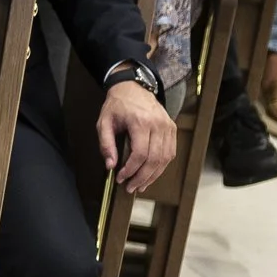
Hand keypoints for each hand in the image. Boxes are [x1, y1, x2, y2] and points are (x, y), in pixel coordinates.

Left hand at [97, 76, 175, 193]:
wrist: (134, 88)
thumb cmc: (117, 106)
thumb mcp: (104, 123)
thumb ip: (106, 144)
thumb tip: (110, 166)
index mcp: (141, 122)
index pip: (140, 153)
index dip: (131, 170)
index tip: (121, 178)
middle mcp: (158, 125)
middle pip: (154, 159)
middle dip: (142, 177)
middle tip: (130, 188)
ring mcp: (168, 126)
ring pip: (165, 158)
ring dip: (153, 175)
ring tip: (140, 186)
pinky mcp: (172, 129)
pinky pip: (170, 152)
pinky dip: (161, 166)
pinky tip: (151, 174)